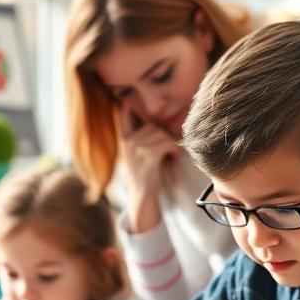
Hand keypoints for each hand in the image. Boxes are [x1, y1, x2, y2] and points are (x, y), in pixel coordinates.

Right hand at [120, 103, 179, 233]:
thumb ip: (142, 140)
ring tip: (172, 154)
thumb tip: (158, 126)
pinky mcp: (148, 156)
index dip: (129, 107)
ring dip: (171, 143)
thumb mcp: (138, 156)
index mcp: (125, 140)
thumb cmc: (145, 177)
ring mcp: (137, 148)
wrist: (142, 199)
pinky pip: (167, 143)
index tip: (131, 100)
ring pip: (161, 134)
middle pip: (153, 126)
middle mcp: (129, 142)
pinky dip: (174, 149)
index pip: (124, 116)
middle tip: (171, 148)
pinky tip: (174, 157)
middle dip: (164, 135)